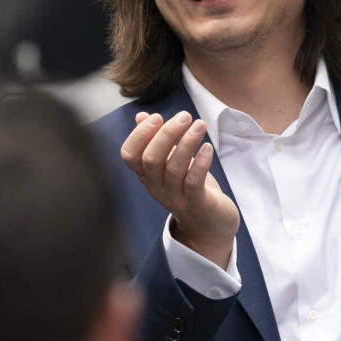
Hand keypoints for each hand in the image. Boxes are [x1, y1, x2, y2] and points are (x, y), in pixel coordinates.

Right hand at [121, 111, 239, 267]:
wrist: (211, 224)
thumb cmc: (190, 188)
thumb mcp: (171, 163)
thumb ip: (156, 141)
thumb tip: (142, 116)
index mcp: (148, 175)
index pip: (130, 155)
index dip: (139, 135)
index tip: (157, 117)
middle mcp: (157, 187)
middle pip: (151, 159)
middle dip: (166, 134)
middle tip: (185, 116)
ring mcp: (176, 198)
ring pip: (173, 168)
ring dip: (187, 143)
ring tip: (199, 124)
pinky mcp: (197, 204)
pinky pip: (193, 183)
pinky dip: (200, 163)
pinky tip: (208, 148)